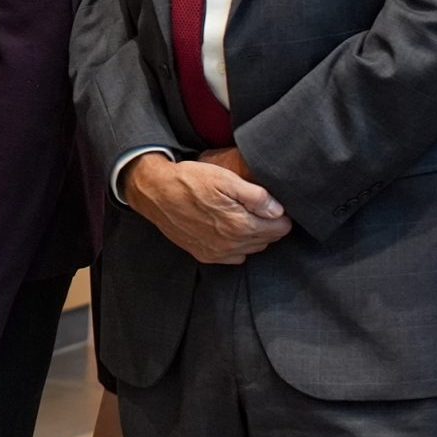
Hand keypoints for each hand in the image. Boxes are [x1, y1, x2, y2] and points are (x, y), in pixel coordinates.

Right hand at [122, 149, 290, 263]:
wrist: (155, 192)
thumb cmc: (190, 181)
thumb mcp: (226, 179)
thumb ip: (256, 196)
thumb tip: (279, 210)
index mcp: (241, 225)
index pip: (280, 228)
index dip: (281, 215)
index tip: (273, 204)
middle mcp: (231, 244)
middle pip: (267, 240)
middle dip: (269, 225)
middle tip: (260, 208)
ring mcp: (217, 252)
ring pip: (252, 249)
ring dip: (254, 236)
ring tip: (245, 217)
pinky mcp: (204, 254)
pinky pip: (234, 257)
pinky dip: (237, 246)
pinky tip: (230, 230)